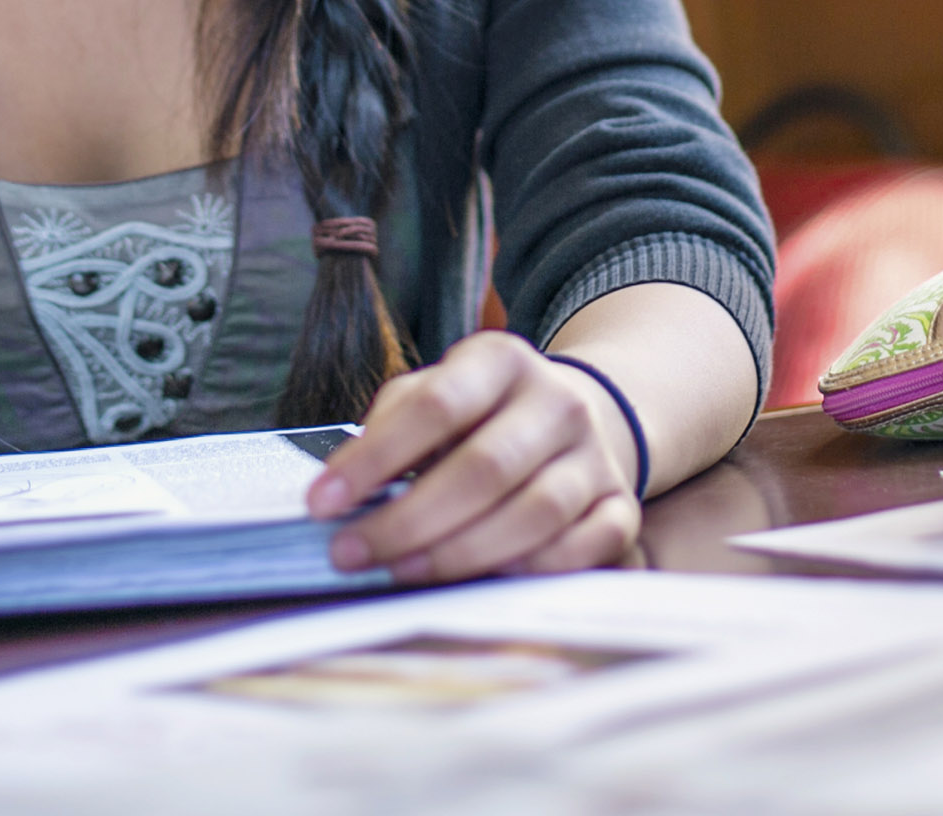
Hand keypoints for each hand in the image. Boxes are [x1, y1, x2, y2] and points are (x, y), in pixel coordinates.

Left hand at [304, 332, 640, 583]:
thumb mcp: (435, 393)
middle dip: (409, 520)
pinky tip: (484, 581)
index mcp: (501, 360)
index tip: (321, 503)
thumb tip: (338, 490)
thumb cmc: (480, 416)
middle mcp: (558, 401)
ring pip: (534, 513)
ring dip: (459, 553)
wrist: (577, 417)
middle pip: (484, 468)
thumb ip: (391, 428)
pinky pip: (584, 549)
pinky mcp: (620, 506)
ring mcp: (596, 455)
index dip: (375, 457)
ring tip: (401, 571)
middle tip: (351, 553)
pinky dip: (532, 571)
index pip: (436, 405)